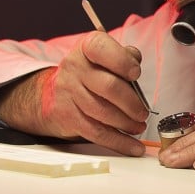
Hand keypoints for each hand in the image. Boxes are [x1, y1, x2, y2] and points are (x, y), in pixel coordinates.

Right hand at [0, 31, 148, 155]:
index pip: (102, 49)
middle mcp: (75, 68)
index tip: (136, 73)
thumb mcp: (104, 55)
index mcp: (86, 48)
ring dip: (127, 123)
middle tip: (143, 112)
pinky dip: (118, 142)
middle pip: (108, 87)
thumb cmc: (89, 71)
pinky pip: (96, 133)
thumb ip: (124, 56)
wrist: (51, 93)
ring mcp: (69, 93)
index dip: (122, 61)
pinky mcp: (68, 117)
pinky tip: (133, 146)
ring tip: (139, 126)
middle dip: (132, 102)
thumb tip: (136, 62)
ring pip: (103, 112)